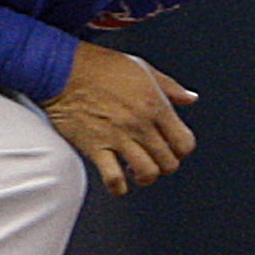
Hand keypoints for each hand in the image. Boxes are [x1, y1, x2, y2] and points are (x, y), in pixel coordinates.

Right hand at [44, 42, 197, 193]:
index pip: (185, 143)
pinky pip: (113, 178)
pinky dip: (118, 187)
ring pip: (147, 173)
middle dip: (164, 165)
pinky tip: (117, 181)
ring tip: (135, 170)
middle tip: (153, 160)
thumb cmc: (101, 66)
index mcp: (155, 105)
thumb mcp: (143, 69)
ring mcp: (118, 137)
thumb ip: (170, 87)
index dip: (181, 150)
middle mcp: (140, 123)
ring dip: (145, 177)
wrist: (63, 68)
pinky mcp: (95, 147)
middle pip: (168, 162)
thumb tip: (191, 98)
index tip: (171, 148)